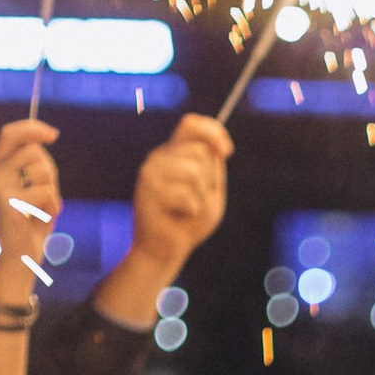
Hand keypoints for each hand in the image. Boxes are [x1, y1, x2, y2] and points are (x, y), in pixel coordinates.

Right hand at [0, 120, 59, 288]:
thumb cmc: (32, 222)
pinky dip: (53, 206)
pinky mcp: (9, 201)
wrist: (21, 256)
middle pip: (33, 150)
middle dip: (50, 171)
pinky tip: (42, 218)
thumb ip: (37, 166)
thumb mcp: (36, 188)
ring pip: (42, 170)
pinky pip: (46, 192)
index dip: (32, 128)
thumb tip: (43, 139)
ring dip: (52, 189)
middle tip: (46, 193)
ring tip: (42, 208)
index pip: (10, 134)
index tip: (53, 135)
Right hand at [121, 114, 230, 280]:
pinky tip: (177, 216)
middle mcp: (159, 157)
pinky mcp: (147, 190)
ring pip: (195, 171)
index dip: (213, 131)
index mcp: (174, 153)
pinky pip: (187, 196)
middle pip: (199, 150)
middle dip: (210, 179)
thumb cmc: (190, 223)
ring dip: (201, 197)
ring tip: (187, 208)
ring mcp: (151, 171)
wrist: (164, 251)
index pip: (191, 124)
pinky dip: (192, 211)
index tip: (227, 151)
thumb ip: (213, 169)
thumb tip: (214, 148)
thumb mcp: (211, 192)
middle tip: (197, 199)